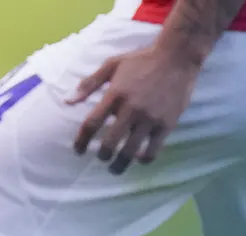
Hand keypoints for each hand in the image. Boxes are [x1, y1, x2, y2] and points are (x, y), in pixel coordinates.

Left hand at [67, 47, 203, 173]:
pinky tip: (139, 158)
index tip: (78, 150)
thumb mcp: (112, 64)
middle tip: (101, 158)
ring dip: (120, 164)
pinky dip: (143, 159)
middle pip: (109, 143)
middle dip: (102, 156)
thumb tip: (67, 101)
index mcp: (115, 94)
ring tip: (115, 169)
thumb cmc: (142, 59)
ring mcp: (150, 118)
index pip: (91, 124)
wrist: (178, 57)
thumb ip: (89, 83)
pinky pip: (153, 150)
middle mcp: (131, 108)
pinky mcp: (166, 124)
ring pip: (130, 151)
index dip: (81, 141)